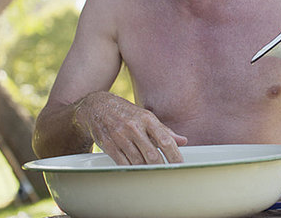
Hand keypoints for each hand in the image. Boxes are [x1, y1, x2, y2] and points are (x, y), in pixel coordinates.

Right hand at [73, 91, 187, 164]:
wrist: (97, 107)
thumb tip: (183, 141)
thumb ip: (164, 131)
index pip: (165, 139)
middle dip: (161, 166)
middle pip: (152, 154)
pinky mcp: (108, 145)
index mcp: (147, 119)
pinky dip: (132, 169)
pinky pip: (123, 163)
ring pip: (138, 161)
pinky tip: (138, 170)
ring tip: (154, 173)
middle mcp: (134, 127)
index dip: (174, 154)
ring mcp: (120, 137)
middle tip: (168, 173)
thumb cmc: (127, 113)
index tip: (180, 163)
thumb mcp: (146, 117)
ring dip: (147, 169)